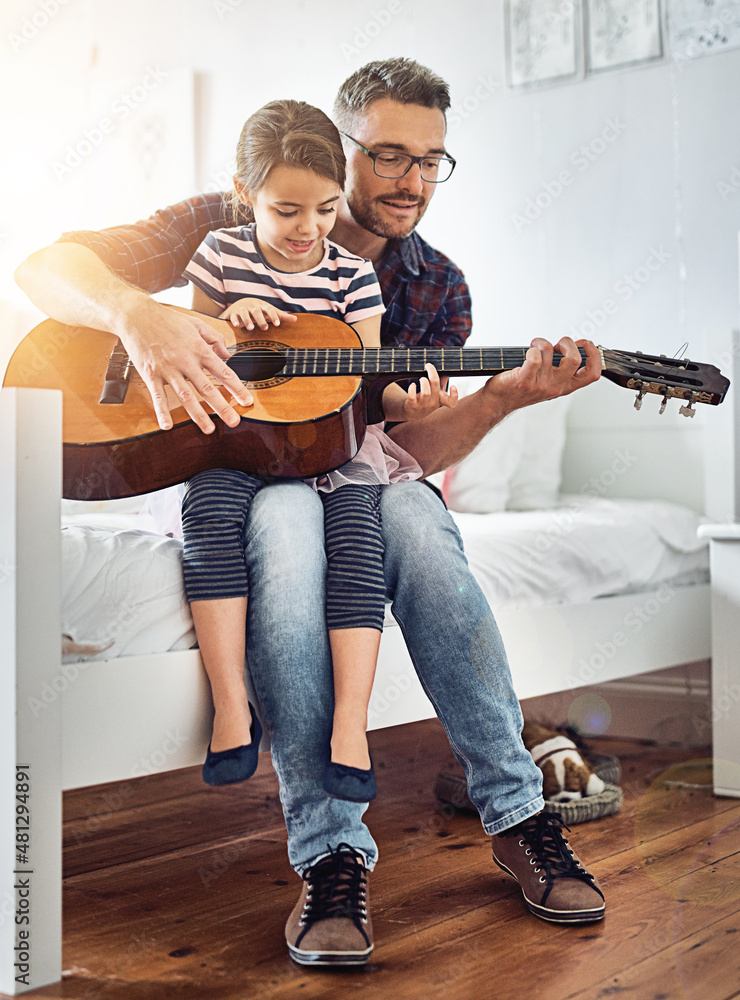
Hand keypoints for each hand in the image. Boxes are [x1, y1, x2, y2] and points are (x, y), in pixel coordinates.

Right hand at [116, 297, 253, 433]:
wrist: (137, 315)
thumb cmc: (167, 319)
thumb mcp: (196, 323)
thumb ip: (215, 338)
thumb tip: (227, 355)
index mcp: (199, 349)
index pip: (223, 372)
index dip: (237, 388)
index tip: (247, 401)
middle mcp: (185, 361)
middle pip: (207, 389)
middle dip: (222, 407)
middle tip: (234, 422)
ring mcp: (168, 369)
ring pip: (185, 396)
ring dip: (198, 415)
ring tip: (209, 429)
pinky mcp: (150, 374)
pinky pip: (157, 396)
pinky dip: (162, 412)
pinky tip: (167, 425)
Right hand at [220, 298, 297, 330]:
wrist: (240, 305)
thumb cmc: (259, 311)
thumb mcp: (269, 312)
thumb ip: (281, 316)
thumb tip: (296, 319)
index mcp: (262, 306)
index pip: (269, 309)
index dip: (273, 316)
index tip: (277, 324)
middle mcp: (252, 306)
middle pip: (256, 311)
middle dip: (260, 319)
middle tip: (265, 328)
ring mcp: (242, 309)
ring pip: (244, 312)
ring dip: (247, 319)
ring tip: (251, 328)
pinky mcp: (234, 313)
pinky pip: (233, 316)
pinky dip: (234, 320)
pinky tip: (237, 326)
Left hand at [402, 363, 458, 420]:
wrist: (413, 414)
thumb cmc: (426, 400)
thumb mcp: (436, 393)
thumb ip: (441, 381)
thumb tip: (446, 369)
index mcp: (440, 399)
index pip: (451, 402)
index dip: (454, 395)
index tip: (453, 386)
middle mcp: (432, 403)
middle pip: (435, 385)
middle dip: (432, 372)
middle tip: (428, 366)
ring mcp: (422, 405)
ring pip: (425, 392)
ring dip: (423, 381)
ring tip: (422, 379)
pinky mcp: (411, 405)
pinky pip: (412, 396)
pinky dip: (412, 388)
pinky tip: (412, 385)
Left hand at [482, 337, 600, 413]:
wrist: (498, 402)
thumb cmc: (522, 388)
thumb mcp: (550, 382)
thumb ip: (563, 368)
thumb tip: (576, 345)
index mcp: (565, 387)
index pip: (593, 374)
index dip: (595, 355)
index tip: (587, 344)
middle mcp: (555, 387)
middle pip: (575, 359)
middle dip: (567, 342)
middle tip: (556, 345)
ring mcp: (540, 384)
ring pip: (550, 351)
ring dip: (541, 342)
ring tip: (534, 347)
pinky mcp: (524, 380)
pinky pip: (534, 357)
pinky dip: (531, 348)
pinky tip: (527, 352)